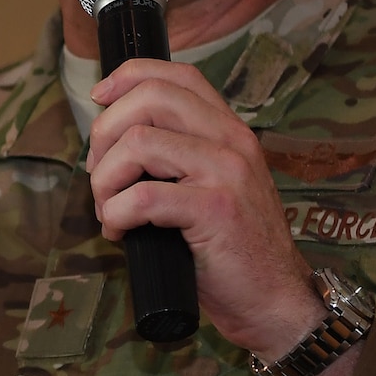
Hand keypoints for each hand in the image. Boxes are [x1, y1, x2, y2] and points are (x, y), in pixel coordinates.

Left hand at [86, 60, 323, 357]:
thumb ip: (180, 157)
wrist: (275, 300)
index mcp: (230, 131)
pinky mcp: (215, 210)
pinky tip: (120, 232)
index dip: (129, 77)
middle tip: (100, 174)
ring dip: (105, 179)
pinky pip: (142, 196)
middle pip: (150, 98)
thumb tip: (112, 144)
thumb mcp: (214, 187)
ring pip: (138, 142)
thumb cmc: (234, 251)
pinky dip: (115, 214)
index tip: (100, 101)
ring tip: (109, 209)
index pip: (177, 76)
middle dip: (105, 133)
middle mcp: (232, 141)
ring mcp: (226, 172)